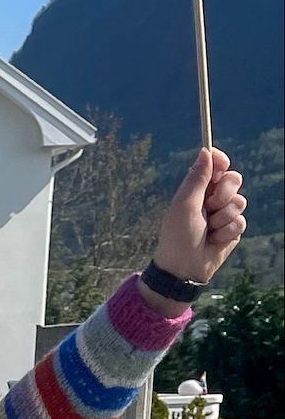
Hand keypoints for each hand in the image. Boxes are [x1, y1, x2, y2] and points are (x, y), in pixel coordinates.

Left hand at [146, 148, 245, 291]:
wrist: (184, 268)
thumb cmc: (178, 236)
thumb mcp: (184, 205)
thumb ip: (197, 179)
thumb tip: (206, 151)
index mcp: (197, 190)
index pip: (216, 166)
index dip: (220, 162)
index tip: (221, 163)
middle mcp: (212, 199)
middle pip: (233, 179)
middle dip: (223, 193)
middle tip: (209, 206)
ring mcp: (224, 214)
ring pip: (239, 202)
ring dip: (223, 217)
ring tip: (208, 229)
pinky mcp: (233, 230)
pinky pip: (241, 221)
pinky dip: (227, 231)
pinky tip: (215, 240)